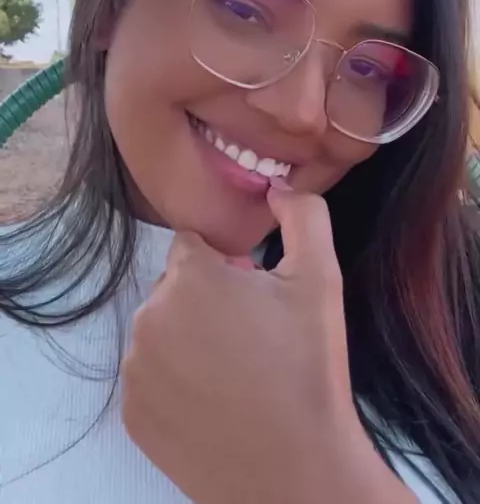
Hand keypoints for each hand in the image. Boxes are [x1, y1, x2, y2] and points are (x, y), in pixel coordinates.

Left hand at [121, 184, 414, 503]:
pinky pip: (151, 377)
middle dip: (207, 299)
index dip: (228, 265)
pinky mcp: (132, 414)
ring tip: (236, 373)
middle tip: (253, 336)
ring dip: (189, 339)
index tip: (255, 295)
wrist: (295, 472)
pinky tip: (213, 402)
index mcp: (188, 275)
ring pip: (162, 331)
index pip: (194, 245)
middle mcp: (148, 315)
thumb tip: (277, 186)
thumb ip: (304, 213)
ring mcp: (135, 368)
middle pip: (176, 287)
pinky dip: (175, 382)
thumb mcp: (321, 277)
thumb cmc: (308, 367)